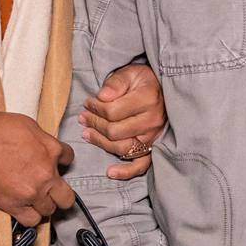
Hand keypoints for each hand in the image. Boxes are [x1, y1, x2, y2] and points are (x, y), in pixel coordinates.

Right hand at [0, 111, 73, 225]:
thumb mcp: (27, 124)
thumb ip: (41, 138)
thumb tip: (44, 146)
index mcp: (51, 150)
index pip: (69, 159)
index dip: (61, 161)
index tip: (54, 163)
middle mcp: (46, 174)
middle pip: (67, 196)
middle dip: (61, 193)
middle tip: (52, 190)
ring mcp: (32, 193)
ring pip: (50, 210)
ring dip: (44, 205)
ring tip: (34, 199)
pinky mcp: (14, 205)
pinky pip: (32, 221)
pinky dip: (30, 216)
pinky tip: (25, 209)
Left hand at [79, 62, 165, 180]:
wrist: (162, 90)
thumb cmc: (143, 81)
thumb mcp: (130, 73)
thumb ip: (116, 82)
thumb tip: (102, 96)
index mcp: (148, 99)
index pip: (113, 111)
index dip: (95, 108)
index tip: (88, 103)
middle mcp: (152, 121)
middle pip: (114, 131)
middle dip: (94, 124)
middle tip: (84, 117)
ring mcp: (153, 137)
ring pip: (121, 148)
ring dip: (100, 143)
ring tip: (87, 133)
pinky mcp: (152, 148)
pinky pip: (141, 165)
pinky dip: (126, 172)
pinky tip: (111, 172)